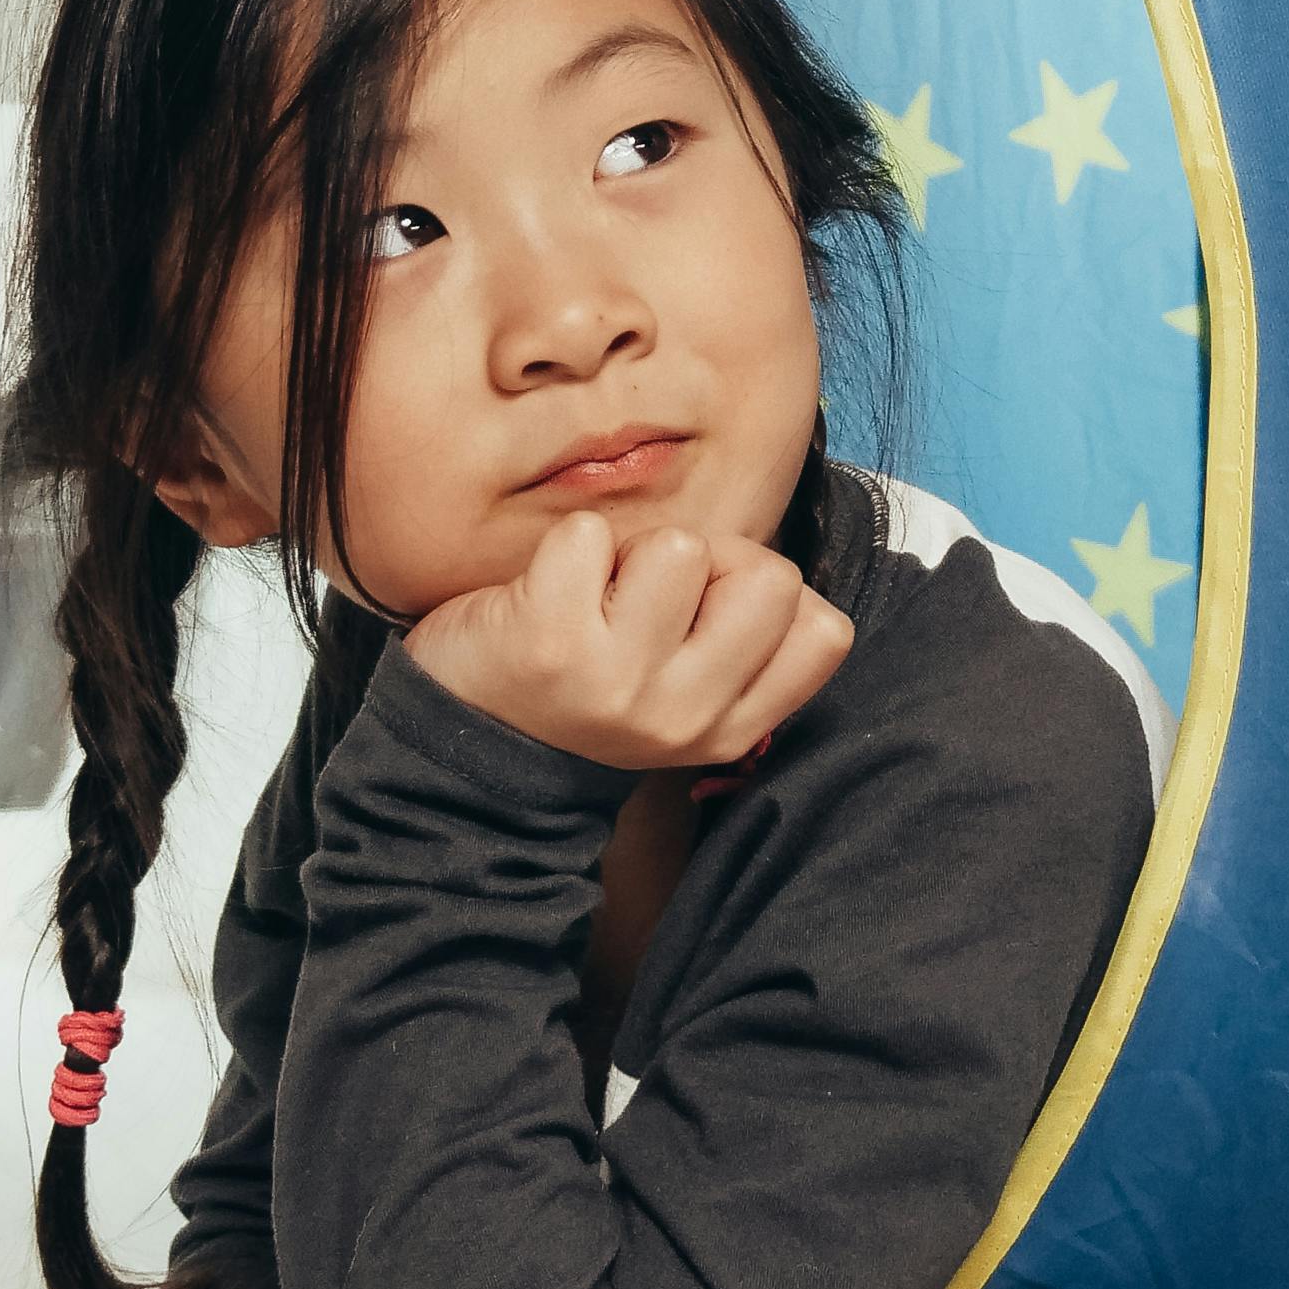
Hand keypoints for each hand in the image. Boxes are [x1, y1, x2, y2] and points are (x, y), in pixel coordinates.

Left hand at [408, 508, 851, 769]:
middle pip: (771, 578)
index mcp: (727, 729)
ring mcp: (619, 681)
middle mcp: (683, 715)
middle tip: (646, 595)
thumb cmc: (584, 693)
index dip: (769, 594)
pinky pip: (591, 535)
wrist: (463, 752)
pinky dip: (567, 546)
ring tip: (593, 596)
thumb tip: (767, 566)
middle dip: (711, 560)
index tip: (706, 611)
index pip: (824, 631)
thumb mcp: (682, 697)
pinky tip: (546, 592)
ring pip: (683, 547)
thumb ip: (741, 643)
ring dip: (632, 550)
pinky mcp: (550, 642)